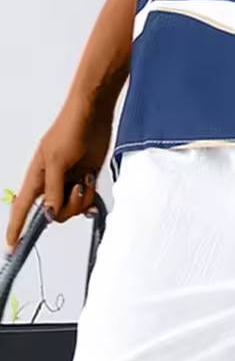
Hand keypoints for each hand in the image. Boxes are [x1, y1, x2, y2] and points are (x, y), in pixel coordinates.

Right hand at [4, 94, 113, 255]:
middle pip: (53, 214)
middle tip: (76, 188)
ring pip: (72, 209)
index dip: (15, 227)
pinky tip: (91, 184)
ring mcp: (69, 181)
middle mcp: (52, 182)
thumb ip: (52, 190)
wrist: (95, 114)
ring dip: (82, 199)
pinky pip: (86, 200)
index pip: (21, 207)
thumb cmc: (70, 129)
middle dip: (66, 207)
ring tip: (86, 179)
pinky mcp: (86, 178)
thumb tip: (49, 213)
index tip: (11, 246)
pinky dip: (91, 197)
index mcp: (37, 177)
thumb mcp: (56, 160)